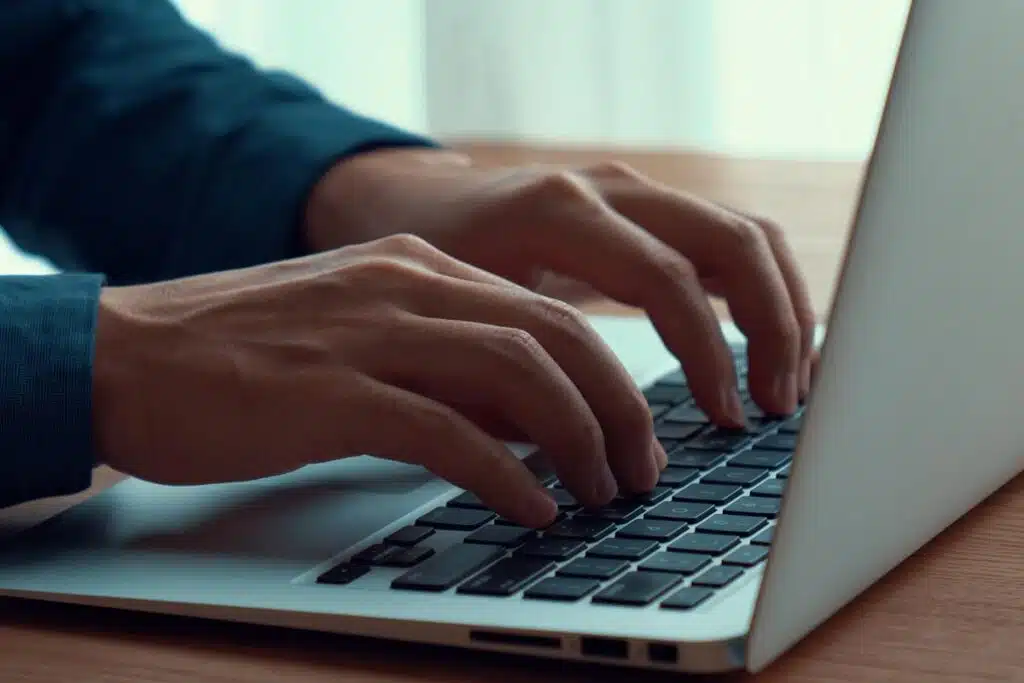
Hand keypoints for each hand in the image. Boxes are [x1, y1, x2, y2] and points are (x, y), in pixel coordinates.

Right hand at [92, 235, 661, 527]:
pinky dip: (506, 475)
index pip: (546, 310)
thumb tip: (529, 420)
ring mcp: (369, 334)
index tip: (633, 431)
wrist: (127, 354)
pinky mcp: (332, 394)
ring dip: (577, 440)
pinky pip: (447, 432)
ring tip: (600, 494)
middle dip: (616, 408)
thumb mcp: (362, 336)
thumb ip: (444, 365)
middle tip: (639, 470)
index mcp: (416, 266)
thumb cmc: (244, 355)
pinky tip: (532, 509)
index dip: (609, 375)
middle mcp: (405, 285)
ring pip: (517, 372)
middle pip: (553, 335)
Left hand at [305, 150, 817, 421]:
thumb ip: (514, 380)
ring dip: (783, 310)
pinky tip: (764, 352)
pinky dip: (761, 295)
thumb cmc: (429, 266)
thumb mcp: (457, 319)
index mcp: (558, 211)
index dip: (707, 354)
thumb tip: (590, 457)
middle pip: (735, 239)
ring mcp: (635, 193)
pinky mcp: (648, 212)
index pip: (667, 278)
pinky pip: (729, 243)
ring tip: (785, 388)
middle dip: (773, 327)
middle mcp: (608, 189)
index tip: (724, 420)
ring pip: (748, 234)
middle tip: (778, 407)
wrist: (415, 204)